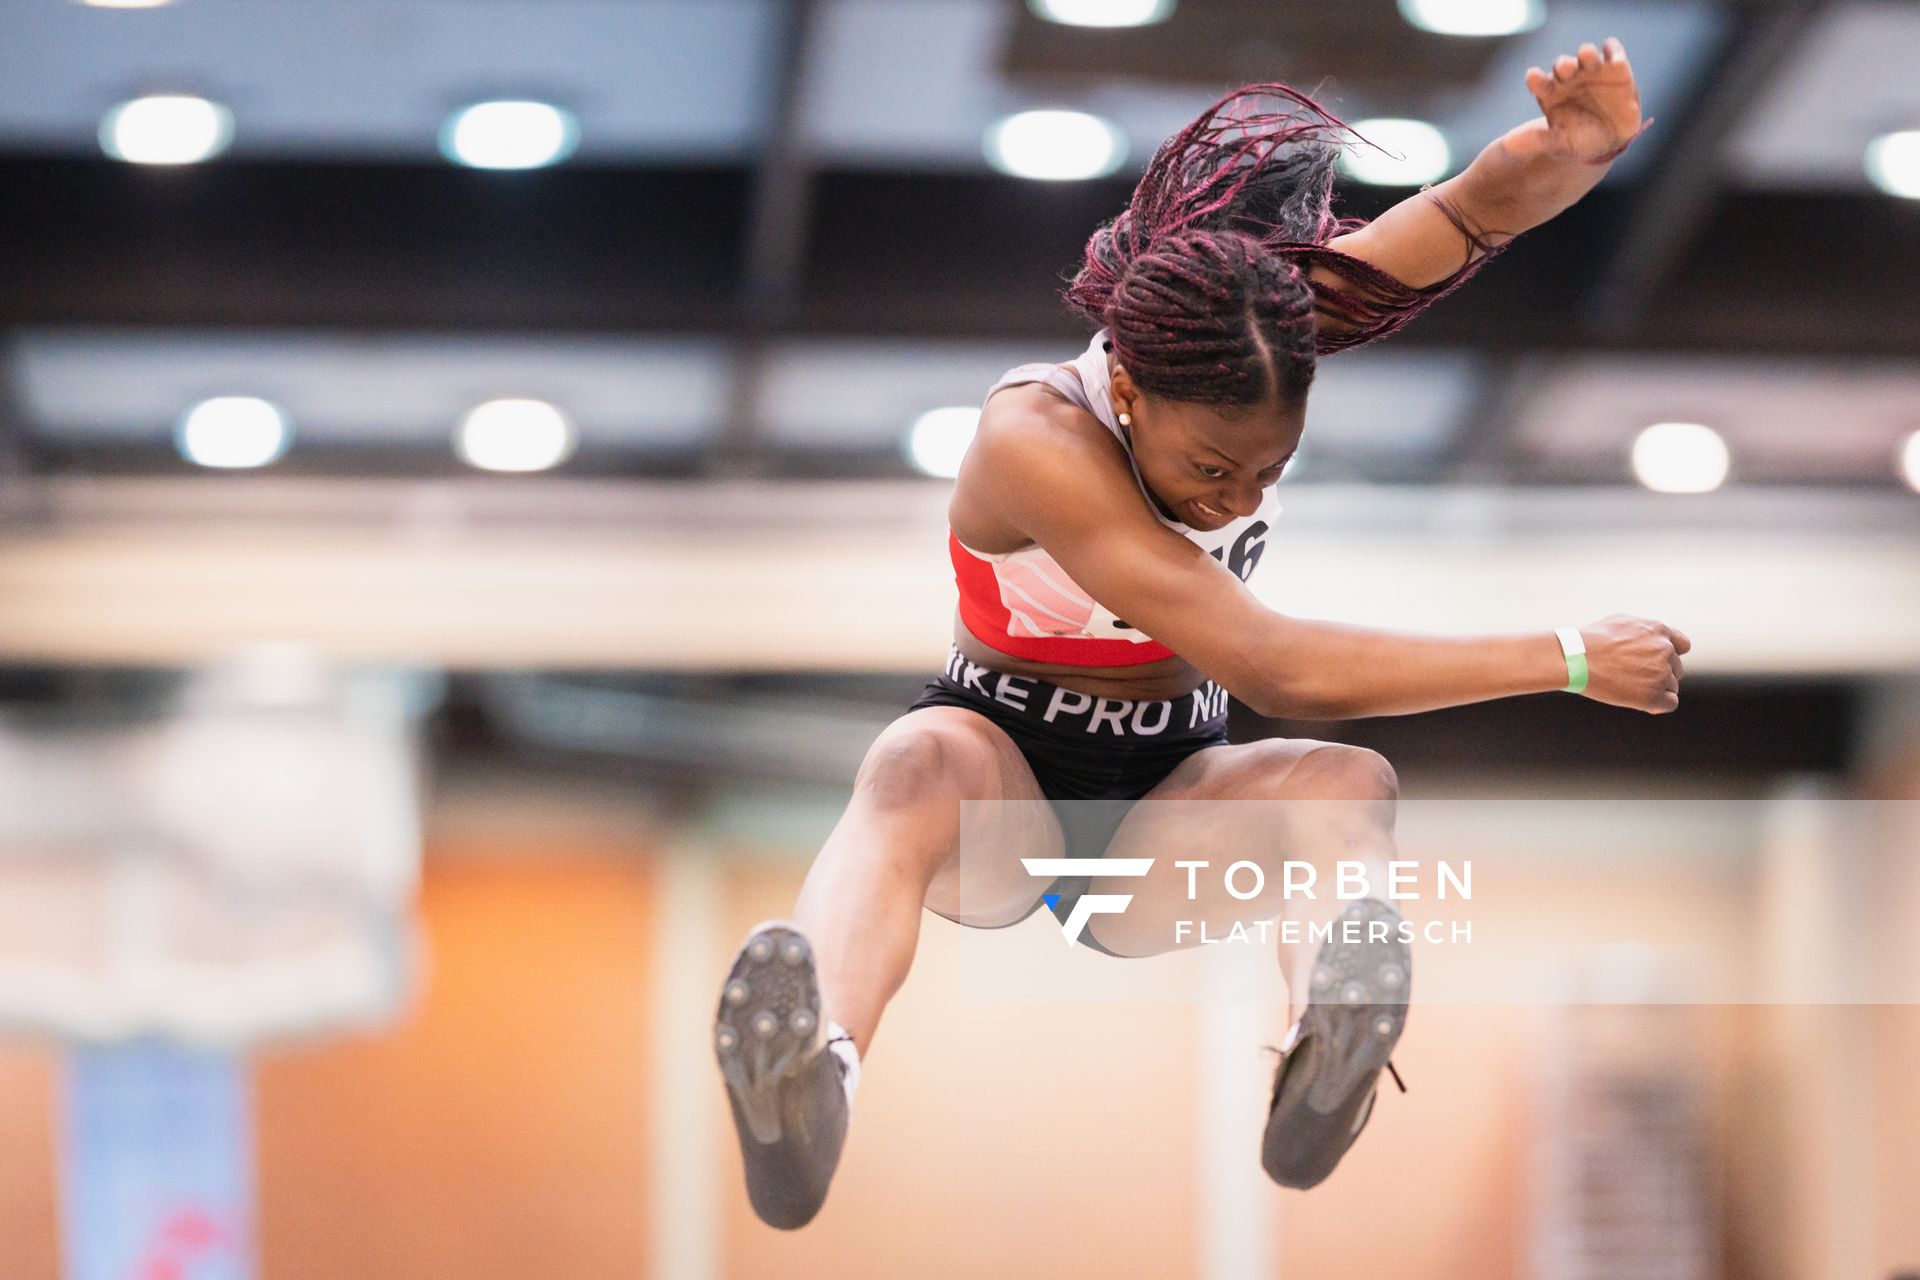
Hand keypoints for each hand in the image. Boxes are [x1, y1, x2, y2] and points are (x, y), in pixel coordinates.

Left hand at [1525, 37, 1647, 163]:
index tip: (1532, 77)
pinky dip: (1612, 50)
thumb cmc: (1578, 140)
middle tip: (1564, 68)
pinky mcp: (1615, 66)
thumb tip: (1507, 144)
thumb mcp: (1558, 143)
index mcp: (1550, 92)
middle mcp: (1568, 77)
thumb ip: (1536, 140)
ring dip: (1586, 53)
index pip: (1538, 82)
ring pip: (1586, 54)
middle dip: (1563, 65)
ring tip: (1586, 55)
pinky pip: (1613, 52)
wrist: (1610, 139)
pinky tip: (1612, 54)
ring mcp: (1591, 69)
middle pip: (1562, 65)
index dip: (1535, 79)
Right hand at [1575, 614, 1688, 713]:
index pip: (1682, 646)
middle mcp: (1665, 650)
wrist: (1575, 657)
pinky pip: (1670, 703)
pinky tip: (1641, 701)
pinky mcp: (1654, 694)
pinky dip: (1658, 704)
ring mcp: (1661, 672)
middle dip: (1659, 673)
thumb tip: (1652, 641)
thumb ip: (1645, 632)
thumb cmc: (1591, 640)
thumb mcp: (1621, 623)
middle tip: (1632, 677)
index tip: (1657, 662)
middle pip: (1676, 668)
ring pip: (1671, 686)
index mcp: (1658, 631)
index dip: (1671, 655)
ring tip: (1627, 686)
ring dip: (1655, 688)